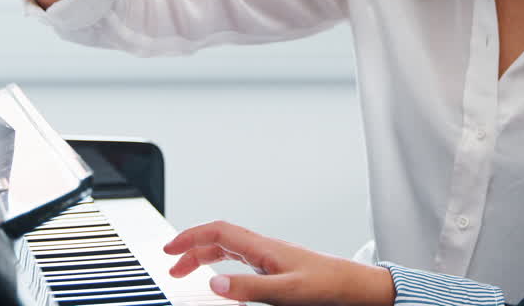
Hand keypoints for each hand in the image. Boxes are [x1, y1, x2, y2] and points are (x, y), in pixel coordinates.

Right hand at [164, 221, 395, 305]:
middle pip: (219, 239)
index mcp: (263, 247)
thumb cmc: (326, 284)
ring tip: (188, 273)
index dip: (191, 237)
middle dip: (192, 249)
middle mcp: (264, 248)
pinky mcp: (277, 267)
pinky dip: (222, 265)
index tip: (170, 250)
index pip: (218, 232)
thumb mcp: (285, 291)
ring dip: (205, 257)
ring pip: (229, 249)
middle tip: (172, 265)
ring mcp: (270, 256)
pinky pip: (241, 260)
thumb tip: (214, 284)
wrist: (353, 285)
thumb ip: (249, 287)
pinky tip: (221, 278)